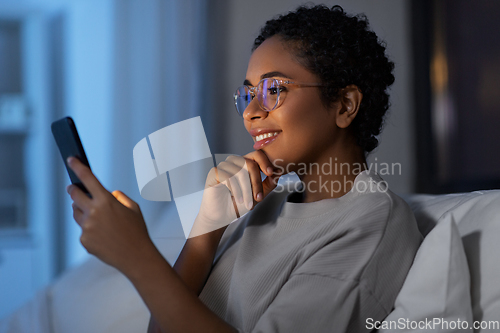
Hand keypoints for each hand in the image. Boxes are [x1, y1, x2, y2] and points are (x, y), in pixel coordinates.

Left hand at [66, 157, 154, 275]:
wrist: (136, 256)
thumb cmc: (137, 230)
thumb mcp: (133, 208)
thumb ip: (118, 196)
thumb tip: (107, 193)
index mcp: (106, 200)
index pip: (87, 178)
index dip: (77, 167)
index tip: (71, 160)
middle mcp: (93, 212)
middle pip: (74, 195)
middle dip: (73, 190)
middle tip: (73, 188)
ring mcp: (87, 227)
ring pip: (77, 213)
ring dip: (82, 210)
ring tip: (98, 218)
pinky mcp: (84, 240)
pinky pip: (83, 230)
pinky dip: (90, 229)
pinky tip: (103, 235)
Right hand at [190, 150, 281, 237]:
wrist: (221, 217)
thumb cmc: (238, 205)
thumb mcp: (257, 194)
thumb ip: (268, 184)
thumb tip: (279, 172)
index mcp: (243, 163)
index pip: (256, 154)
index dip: (265, 162)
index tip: (272, 173)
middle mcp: (233, 162)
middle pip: (250, 163)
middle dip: (257, 182)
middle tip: (259, 198)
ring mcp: (222, 166)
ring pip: (240, 172)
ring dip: (247, 190)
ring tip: (248, 204)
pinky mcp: (214, 173)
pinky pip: (229, 178)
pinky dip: (237, 191)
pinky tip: (239, 200)